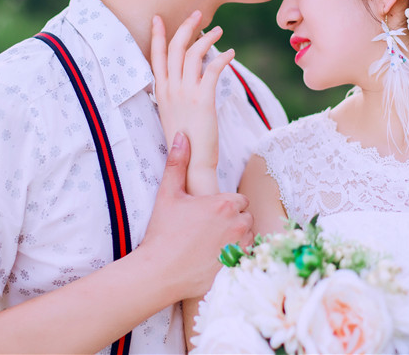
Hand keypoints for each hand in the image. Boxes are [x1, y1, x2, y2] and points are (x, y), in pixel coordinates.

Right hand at [142, 132, 253, 299]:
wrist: (160, 271)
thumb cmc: (163, 232)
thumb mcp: (168, 194)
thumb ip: (177, 163)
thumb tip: (182, 136)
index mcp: (224, 204)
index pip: (239, 200)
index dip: (226, 206)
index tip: (210, 215)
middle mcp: (237, 225)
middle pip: (246, 218)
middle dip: (233, 222)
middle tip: (210, 230)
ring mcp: (240, 248)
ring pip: (248, 238)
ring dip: (237, 239)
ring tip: (213, 245)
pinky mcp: (238, 268)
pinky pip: (247, 258)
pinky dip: (237, 257)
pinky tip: (217, 259)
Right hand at [150, 12, 233, 193]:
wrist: (192, 162)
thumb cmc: (186, 140)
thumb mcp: (174, 112)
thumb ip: (177, 93)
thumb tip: (188, 76)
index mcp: (161, 91)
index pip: (155, 56)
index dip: (157, 35)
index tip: (159, 18)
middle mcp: (170, 89)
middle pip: (174, 48)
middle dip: (186, 27)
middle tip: (198, 14)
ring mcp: (185, 94)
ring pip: (193, 54)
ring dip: (207, 38)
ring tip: (218, 30)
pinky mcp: (203, 100)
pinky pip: (213, 69)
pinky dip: (222, 57)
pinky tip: (230, 53)